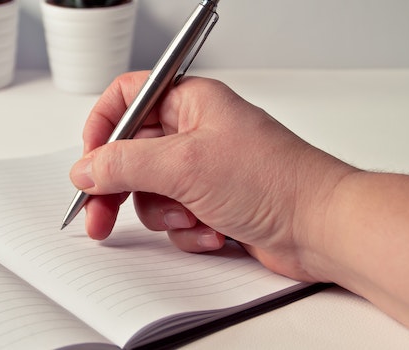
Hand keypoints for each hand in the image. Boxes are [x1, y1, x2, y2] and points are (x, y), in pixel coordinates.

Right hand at [70, 71, 354, 281]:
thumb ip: (124, 164)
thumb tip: (86, 168)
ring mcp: (204, 170)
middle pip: (131, 153)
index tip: (89, 161)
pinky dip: (188, 230)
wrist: (322, 228)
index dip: (101, 128)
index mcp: (191, 101)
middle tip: (100, 214)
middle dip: (117, 188)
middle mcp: (196, 131)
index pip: (127, 98)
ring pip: (149, 192)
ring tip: (192, 217)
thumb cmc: (275, 181)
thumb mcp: (184, 165)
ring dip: (165, 213)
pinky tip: (214, 231)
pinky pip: (174, 217)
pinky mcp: (212, 203)